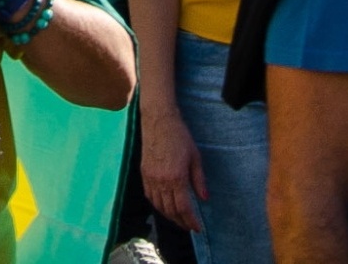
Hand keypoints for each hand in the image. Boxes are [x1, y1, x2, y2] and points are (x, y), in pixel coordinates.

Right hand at [137, 99, 205, 229]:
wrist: (158, 120)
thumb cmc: (180, 136)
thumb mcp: (195, 157)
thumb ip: (199, 180)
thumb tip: (204, 199)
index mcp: (176, 178)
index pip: (183, 208)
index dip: (190, 221)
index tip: (197, 228)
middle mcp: (161, 181)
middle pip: (170, 210)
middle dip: (181, 222)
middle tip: (189, 226)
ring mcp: (150, 178)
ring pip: (158, 206)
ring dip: (169, 216)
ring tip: (178, 219)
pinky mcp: (143, 173)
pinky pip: (149, 196)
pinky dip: (157, 206)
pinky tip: (164, 206)